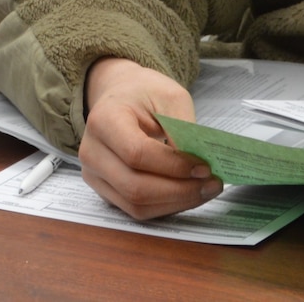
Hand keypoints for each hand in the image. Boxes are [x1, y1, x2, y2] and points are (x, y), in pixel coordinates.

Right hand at [77, 57, 220, 219]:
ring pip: (136, 205)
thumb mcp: (170, 97)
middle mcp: (92, 151)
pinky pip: (136, 209)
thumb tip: (198, 167)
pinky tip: (186, 194)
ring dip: (176, 203)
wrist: (120, 96)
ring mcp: (94, 175)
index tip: (204, 166)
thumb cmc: (144, 93)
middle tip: (211, 184)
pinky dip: (166, 206)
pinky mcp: (104, 190)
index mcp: (104, 120)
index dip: (173, 165)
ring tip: (205, 190)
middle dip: (180, 191)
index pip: (136, 153)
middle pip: (135, 187)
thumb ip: (183, 129)